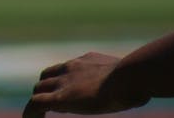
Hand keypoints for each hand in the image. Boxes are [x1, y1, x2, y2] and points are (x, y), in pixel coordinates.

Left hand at [22, 52, 148, 116]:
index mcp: (87, 61)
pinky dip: (31, 113)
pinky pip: (36, 104)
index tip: (66, 92)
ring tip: (37, 116)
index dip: (61, 80)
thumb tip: (142, 94)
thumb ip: (129, 85)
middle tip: (50, 106)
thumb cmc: (139, 80)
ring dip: (38, 102)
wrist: (129, 77)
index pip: (66, 68)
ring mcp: (64, 82)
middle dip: (46, 90)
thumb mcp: (133, 79)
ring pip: (38, 89)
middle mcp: (71, 68)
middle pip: (47, 77)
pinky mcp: (60, 98)